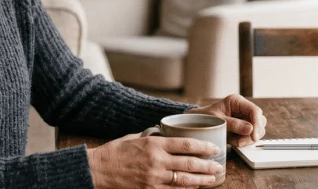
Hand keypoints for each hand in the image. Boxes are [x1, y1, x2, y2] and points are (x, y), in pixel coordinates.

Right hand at [86, 132, 224, 188]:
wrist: (98, 169)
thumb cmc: (115, 151)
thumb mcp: (135, 137)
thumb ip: (153, 137)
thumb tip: (167, 135)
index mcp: (154, 144)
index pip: (186, 144)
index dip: (204, 147)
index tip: (215, 148)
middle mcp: (157, 161)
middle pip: (189, 164)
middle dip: (208, 166)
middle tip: (220, 166)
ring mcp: (154, 178)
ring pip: (184, 181)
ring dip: (202, 180)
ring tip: (213, 179)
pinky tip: (195, 188)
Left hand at [186, 94, 266, 146]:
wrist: (196, 124)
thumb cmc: (204, 118)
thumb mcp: (216, 120)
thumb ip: (233, 124)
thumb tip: (250, 129)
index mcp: (236, 101)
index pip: (255, 111)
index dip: (257, 124)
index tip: (253, 136)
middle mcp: (243, 109)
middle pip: (260, 120)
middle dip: (253, 133)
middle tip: (239, 141)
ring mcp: (244, 118)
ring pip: (258, 130)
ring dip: (248, 139)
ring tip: (232, 140)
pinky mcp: (244, 128)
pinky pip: (251, 136)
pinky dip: (244, 141)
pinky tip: (232, 141)